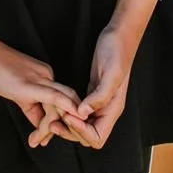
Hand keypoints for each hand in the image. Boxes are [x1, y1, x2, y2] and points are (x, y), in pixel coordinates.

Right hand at [0, 37, 82, 147]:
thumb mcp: (14, 89)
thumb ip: (28, 104)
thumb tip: (38, 123)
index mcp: (44, 75)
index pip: (58, 102)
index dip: (54, 121)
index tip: (43, 137)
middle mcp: (47, 75)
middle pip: (62, 105)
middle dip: (57, 127)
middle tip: (40, 142)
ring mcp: (40, 78)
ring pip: (58, 107)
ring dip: (48, 128)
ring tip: (34, 141)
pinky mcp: (30, 84)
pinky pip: (54, 97)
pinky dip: (63, 110)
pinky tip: (62, 123)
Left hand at [59, 20, 142, 148]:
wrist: (119, 35)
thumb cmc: (117, 51)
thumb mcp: (111, 73)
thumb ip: (99, 96)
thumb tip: (83, 114)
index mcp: (113, 109)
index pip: (97, 137)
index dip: (81, 132)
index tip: (69, 117)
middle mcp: (106, 110)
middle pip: (88, 136)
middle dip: (71, 132)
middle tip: (54, 120)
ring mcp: (98, 102)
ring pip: (82, 126)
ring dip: (68, 125)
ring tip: (53, 116)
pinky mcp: (92, 94)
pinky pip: (80, 113)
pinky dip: (69, 114)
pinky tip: (59, 107)